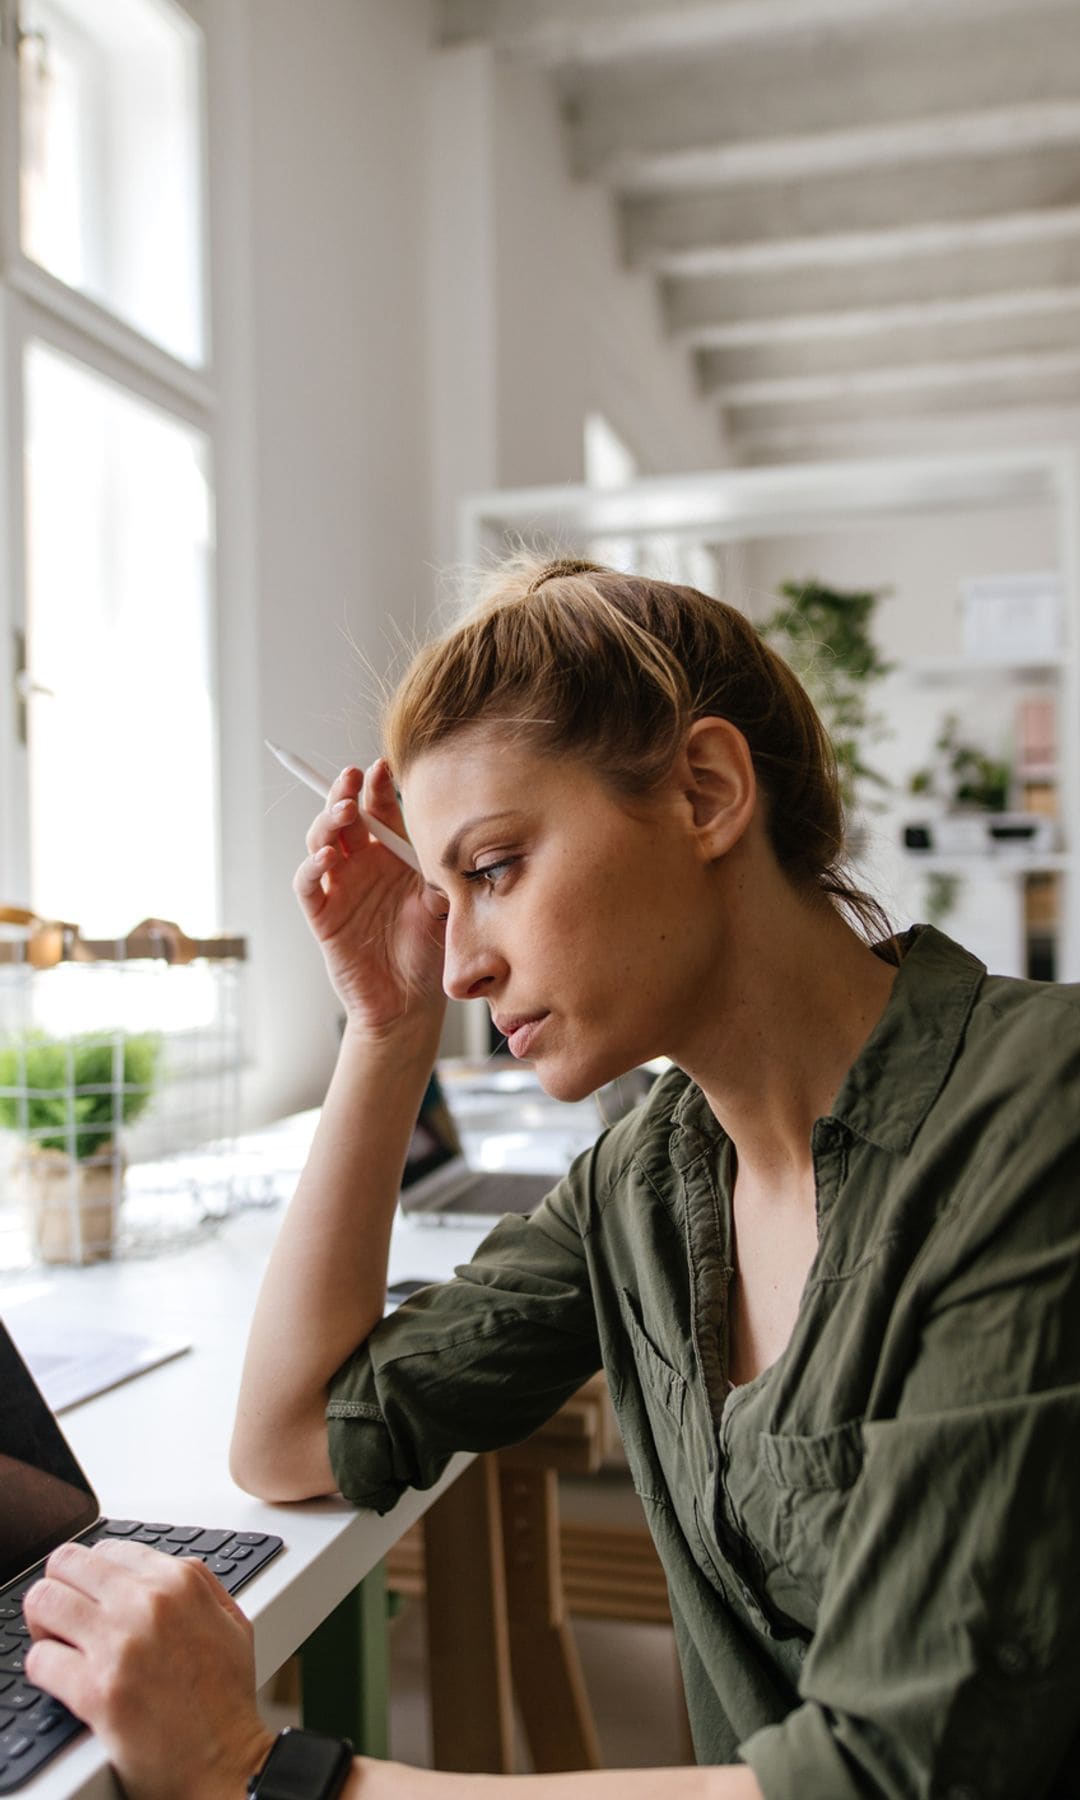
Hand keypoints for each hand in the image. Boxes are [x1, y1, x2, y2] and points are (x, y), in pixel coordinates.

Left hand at [23, 1539, 273, 1799]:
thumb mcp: (232, 1622)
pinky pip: (39, 1660)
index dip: (93, 1576)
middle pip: (66, 1564)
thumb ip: (200, 1584)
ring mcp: (120, 1645)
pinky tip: (64, 1681)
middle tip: (66, 1619)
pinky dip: (43, 1670)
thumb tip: (166, 1566)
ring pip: (43, 1602)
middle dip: (60, 1590)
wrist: (226, 1763)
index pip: (107, 1548)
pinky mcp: (96, 1691)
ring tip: (59, 1646)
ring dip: (44, 1625)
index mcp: (180, 1582)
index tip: (92, 1598)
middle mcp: (148, 1604)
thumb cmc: (227, 1700)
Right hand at [294, 759, 445, 1033]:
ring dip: (327, 823)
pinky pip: (308, 886)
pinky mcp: (323, 917)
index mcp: (392, 857)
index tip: (383, 767)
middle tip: (352, 779)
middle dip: (344, 794)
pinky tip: (325, 858)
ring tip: (343, 812)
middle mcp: (362, 866)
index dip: (377, 789)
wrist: (410, 1003)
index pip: (379, 812)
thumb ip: (439, 873)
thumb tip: (448, 841)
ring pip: (320, 842)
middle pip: (343, 819)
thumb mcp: (442, 906)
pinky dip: (311, 868)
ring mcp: (339, 889)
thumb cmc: (427, 952)